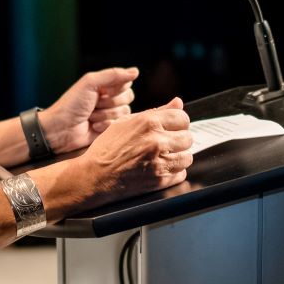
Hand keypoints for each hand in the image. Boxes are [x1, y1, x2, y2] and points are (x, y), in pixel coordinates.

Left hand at [40, 66, 138, 153]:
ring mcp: (109, 114)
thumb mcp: (90, 83)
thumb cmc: (71, 104)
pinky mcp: (109, 129)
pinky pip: (118, 125)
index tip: (102, 91)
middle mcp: (109, 98)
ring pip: (124, 112)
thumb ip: (113, 75)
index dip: (117, 88)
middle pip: (128, 98)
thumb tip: (136, 71)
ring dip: (105, 114)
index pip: (125, 83)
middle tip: (94, 104)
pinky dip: (105, 125)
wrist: (60, 129)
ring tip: (91, 116)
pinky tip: (92, 126)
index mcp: (104, 85)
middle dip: (110, 102)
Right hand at [78, 98, 193, 204]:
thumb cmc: (107, 148)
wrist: (94, 176)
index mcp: (149, 122)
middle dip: (179, 140)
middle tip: (167, 144)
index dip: (178, 123)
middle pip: (188, 138)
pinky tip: (161, 168)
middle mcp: (157, 140)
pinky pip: (181, 174)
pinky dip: (174, 172)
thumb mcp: (126, 122)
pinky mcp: (159, 180)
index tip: (173, 128)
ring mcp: (159, 162)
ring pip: (187, 157)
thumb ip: (156, 111)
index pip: (183, 118)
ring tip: (165, 157)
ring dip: (178, 157)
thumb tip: (177, 102)